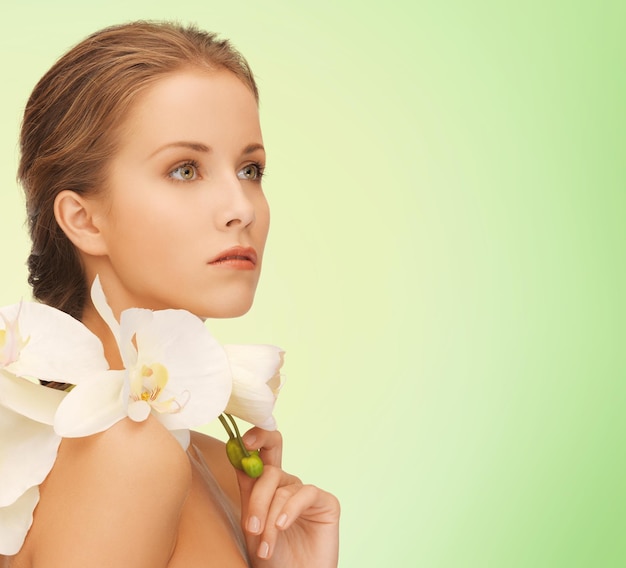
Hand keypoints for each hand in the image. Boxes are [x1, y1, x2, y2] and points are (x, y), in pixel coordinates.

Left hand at [237, 428, 339, 566]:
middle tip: (246, 462)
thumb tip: (238, 459)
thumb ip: (249, 493)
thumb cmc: (273, 559)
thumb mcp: (252, 525)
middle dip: (260, 457)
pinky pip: (306, 494)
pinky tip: (281, 527)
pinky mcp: (326, 503)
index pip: (260, 454)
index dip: (255, 438)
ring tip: (265, 545)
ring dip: (268, 516)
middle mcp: (286, 485)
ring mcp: (306, 493)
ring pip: (281, 487)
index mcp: (267, 488)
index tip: (242, 440)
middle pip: (272, 457)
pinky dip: (290, 510)